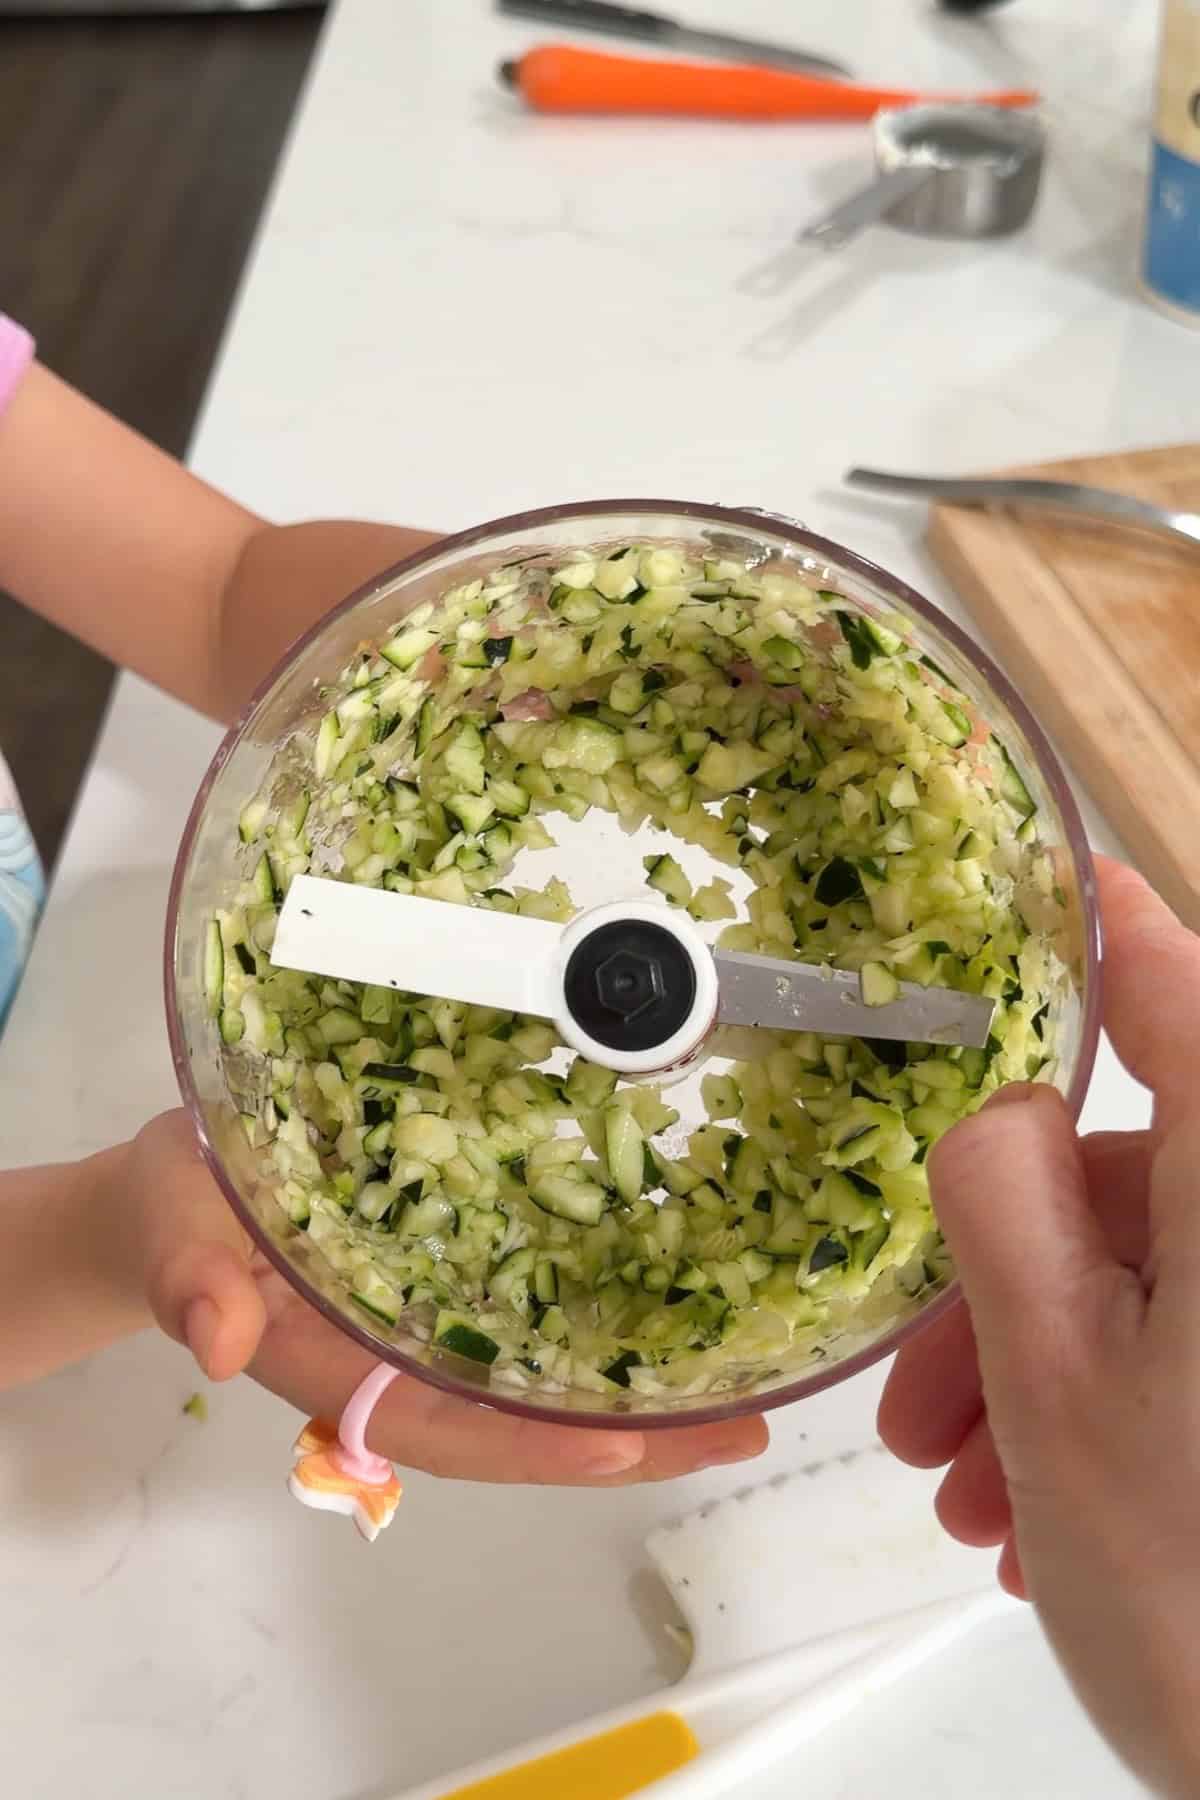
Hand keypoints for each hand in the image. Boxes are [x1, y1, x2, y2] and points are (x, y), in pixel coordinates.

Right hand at [127, 1111, 767, 1484]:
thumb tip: (219, 1341)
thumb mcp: (172, 1226)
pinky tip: (671, 1311)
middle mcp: (403, 1362)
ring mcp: (431, 1325)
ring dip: (636, 1392)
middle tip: (744, 1426)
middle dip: (630, 1435)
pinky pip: (530, 1316)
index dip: (539, 1443)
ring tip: (743, 1387)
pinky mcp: (449, 1275)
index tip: (631, 1444)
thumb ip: (189, 1278)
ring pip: (539, 1378)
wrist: (174, 1186)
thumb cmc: (175, 1206)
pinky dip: (599, 1326)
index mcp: (344, 1367)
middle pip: (522, 1419)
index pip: (453, 1425)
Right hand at [879, 859, 1199, 1797]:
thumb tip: (993, 1111)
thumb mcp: (1051, 1374)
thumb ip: (1002, 1198)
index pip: (1185, 998)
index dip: (1119, 934)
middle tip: (923, 1398)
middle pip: (1135, 1184)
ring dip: (1042, 1368)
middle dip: (1009, 1277)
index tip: (1073, 889)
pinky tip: (1044, 1510)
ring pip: (1153, 1287)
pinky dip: (1112, 1410)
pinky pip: (1197, 1353)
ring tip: (974, 1493)